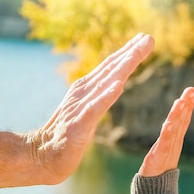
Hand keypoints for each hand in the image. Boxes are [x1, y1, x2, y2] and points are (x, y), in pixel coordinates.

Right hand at [27, 33, 154, 183]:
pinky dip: (106, 97)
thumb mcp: (87, 110)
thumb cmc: (66, 135)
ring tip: (137, 53)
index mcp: (86, 88)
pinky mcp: (78, 125)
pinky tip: (118, 86)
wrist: (42, 156)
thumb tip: (117, 83)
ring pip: (105, 84)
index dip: (128, 51)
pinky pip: (94, 109)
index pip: (110, 67)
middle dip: (131, 53)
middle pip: (111, 70)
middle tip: (150, 38)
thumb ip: (100, 95)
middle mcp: (83, 92)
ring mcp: (80, 107)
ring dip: (122, 68)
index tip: (145, 38)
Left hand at [138, 87, 193, 176]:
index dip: (188, 105)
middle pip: (181, 121)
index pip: (184, 119)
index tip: (193, 91)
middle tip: (191, 90)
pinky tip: (168, 124)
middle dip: (186, 105)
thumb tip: (172, 123)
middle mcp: (174, 143)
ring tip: (180, 101)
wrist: (154, 188)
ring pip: (174, 129)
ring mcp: (167, 149)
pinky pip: (164, 144)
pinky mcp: (159, 156)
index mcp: (175, 139)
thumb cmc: (159, 168)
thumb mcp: (166, 148)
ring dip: (178, 115)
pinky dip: (167, 134)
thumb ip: (170, 136)